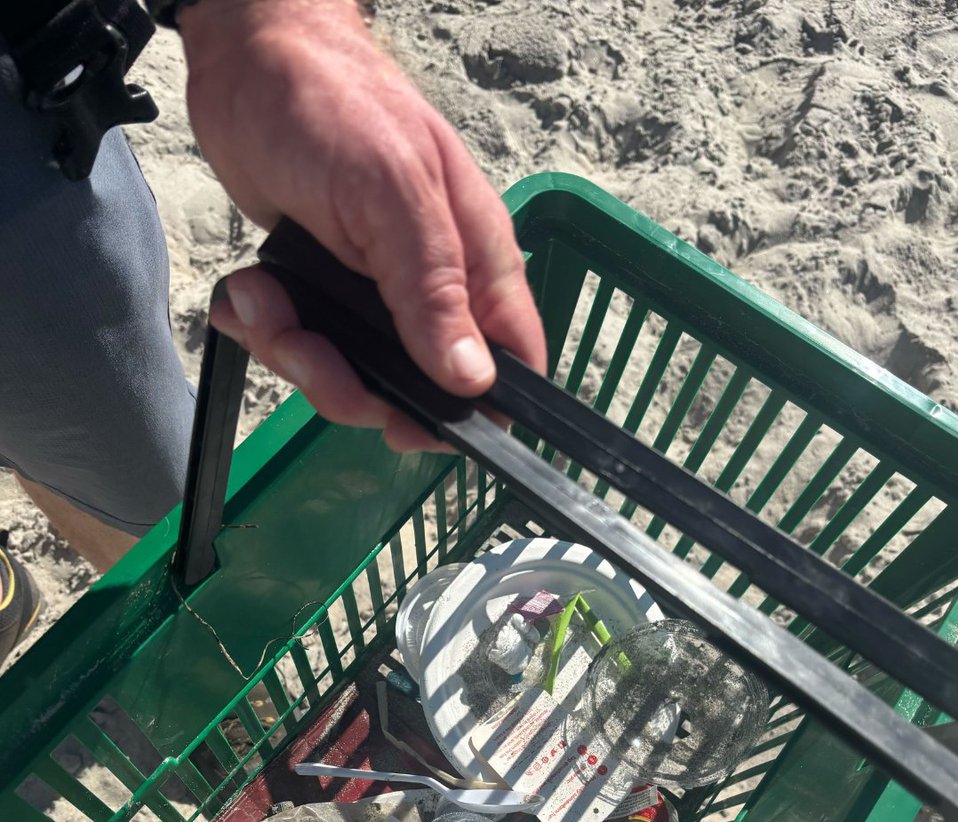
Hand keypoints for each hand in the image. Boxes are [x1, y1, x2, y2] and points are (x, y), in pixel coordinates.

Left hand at [179, 0, 545, 450]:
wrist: (247, 60)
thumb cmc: (333, 106)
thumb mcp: (393, 195)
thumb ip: (433, 290)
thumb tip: (472, 380)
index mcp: (474, 264)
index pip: (509, 363)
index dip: (472, 413)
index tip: (413, 424)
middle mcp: (430, 290)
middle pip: (415, 391)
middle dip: (351, 385)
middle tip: (306, 345)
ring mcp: (373, 296)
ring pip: (349, 377)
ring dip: (294, 353)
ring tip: (262, 296)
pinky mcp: (320, 293)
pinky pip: (300, 348)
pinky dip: (264, 330)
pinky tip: (247, 291)